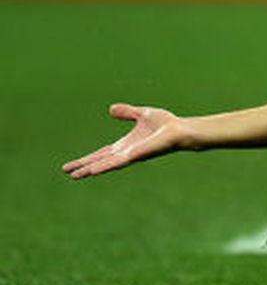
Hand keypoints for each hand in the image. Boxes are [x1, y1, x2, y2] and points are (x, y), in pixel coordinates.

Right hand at [62, 104, 188, 178]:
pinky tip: (93, 171)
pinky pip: (117, 162)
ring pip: (106, 164)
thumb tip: (111, 109)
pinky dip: (105, 166)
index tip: (72, 166)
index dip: (88, 159)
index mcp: (125, 145)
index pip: (102, 154)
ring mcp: (130, 156)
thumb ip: (127, 112)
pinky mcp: (136, 155)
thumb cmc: (165, 124)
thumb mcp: (142, 114)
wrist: (180, 129)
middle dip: (84, 167)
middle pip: (100, 161)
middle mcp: (126, 153)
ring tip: (75, 176)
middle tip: (68, 174)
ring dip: (91, 170)